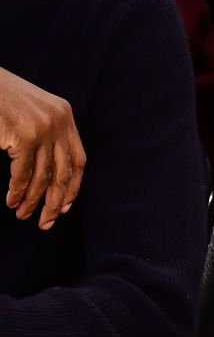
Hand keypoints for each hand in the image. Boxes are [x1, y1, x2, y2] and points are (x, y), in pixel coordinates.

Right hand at [0, 66, 84, 229]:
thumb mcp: (29, 114)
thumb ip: (44, 136)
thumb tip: (51, 176)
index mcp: (65, 115)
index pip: (79, 160)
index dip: (73, 187)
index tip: (65, 207)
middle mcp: (59, 122)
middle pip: (65, 173)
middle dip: (56, 202)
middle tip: (46, 222)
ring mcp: (44, 128)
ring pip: (44, 177)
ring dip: (33, 201)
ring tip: (23, 214)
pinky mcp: (25, 135)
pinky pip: (24, 173)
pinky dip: (18, 191)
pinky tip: (12, 201)